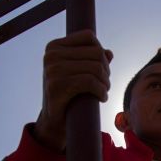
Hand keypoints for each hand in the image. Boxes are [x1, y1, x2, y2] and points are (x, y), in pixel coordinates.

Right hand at [35, 30, 112, 150]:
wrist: (54, 122)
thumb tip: (109, 52)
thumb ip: (92, 60)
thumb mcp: (79, 73)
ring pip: (95, 68)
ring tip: (104, 92)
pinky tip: (102, 98)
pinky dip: (101, 91)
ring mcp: (52, 70)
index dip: (101, 52)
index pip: (89, 37)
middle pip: (96, 53)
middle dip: (106, 70)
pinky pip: (90, 82)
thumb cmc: (70, 95)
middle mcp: (51, 55)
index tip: (101, 70)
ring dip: (105, 82)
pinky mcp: (57, 86)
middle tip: (105, 85)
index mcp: (54, 47)